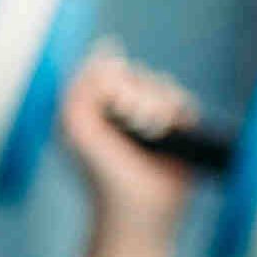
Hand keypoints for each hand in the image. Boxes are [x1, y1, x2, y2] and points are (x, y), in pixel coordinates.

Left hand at [56, 46, 207, 229]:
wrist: (137, 206)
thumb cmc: (100, 173)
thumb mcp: (76, 127)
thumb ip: (79, 86)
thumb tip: (107, 49)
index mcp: (91, 104)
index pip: (104, 67)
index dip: (111, 80)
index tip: (109, 106)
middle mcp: (119, 105)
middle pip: (133, 71)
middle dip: (133, 96)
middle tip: (130, 125)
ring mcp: (149, 113)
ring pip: (159, 83)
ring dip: (153, 108)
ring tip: (148, 135)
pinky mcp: (178, 125)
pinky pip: (181, 100)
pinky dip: (174, 115)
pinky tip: (165, 136)